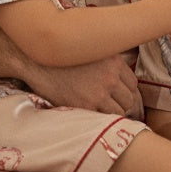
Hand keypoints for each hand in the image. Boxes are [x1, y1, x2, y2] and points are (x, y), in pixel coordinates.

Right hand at [25, 54, 143, 117]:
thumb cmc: (63, 57)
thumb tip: (122, 75)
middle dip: (124, 106)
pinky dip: (102, 120)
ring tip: (105, 115)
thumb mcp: (92, 51)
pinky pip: (104, 118)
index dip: (128, 94)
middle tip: (117, 111)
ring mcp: (99, 92)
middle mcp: (110, 76)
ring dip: (114, 114)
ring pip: (119, 111)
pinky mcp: (85, 105)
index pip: (133, 84)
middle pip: (129, 99)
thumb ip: (109, 62)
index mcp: (114, 61)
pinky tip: (96, 118)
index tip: (124, 100)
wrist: (37, 62)